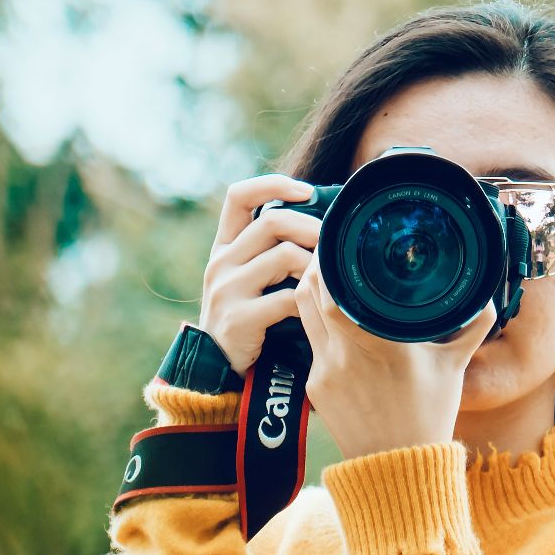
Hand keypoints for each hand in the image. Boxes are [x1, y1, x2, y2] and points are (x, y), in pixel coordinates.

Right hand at [199, 174, 320, 375]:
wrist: (218, 370)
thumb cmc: (249, 320)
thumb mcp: (250, 280)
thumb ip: (271, 252)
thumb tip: (323, 225)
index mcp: (224, 247)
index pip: (239, 196)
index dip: (274, 184)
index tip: (308, 192)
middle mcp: (221, 262)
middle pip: (273, 222)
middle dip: (312, 227)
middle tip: (335, 243)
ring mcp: (227, 289)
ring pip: (285, 256)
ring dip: (316, 266)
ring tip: (329, 279)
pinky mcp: (239, 318)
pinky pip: (287, 298)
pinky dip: (310, 302)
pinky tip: (319, 309)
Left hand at [293, 249, 499, 460]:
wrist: (398, 467)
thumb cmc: (429, 416)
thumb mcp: (455, 367)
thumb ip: (472, 326)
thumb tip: (487, 296)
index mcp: (381, 343)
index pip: (335, 291)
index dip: (328, 261)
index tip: (338, 241)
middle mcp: (345, 354)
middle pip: (308, 293)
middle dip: (315, 266)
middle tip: (329, 249)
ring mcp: (324, 371)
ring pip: (302, 313)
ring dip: (309, 290)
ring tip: (324, 274)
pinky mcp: (313, 386)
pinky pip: (309, 341)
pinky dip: (316, 323)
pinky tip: (329, 315)